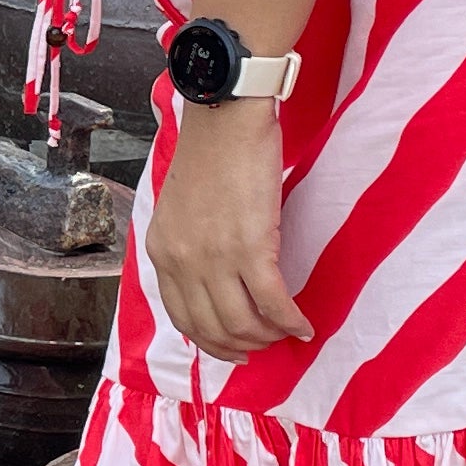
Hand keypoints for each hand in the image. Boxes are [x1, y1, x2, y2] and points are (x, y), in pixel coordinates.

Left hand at [144, 103, 309, 361]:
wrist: (227, 117)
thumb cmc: (211, 153)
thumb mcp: (180, 208)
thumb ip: (188, 246)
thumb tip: (214, 281)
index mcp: (161, 251)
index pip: (182, 318)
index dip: (211, 341)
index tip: (232, 348)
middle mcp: (181, 261)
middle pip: (212, 328)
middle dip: (243, 345)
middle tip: (266, 345)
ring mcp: (214, 257)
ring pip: (242, 323)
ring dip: (269, 337)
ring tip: (286, 333)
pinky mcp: (250, 248)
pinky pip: (273, 303)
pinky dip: (291, 321)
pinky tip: (304, 325)